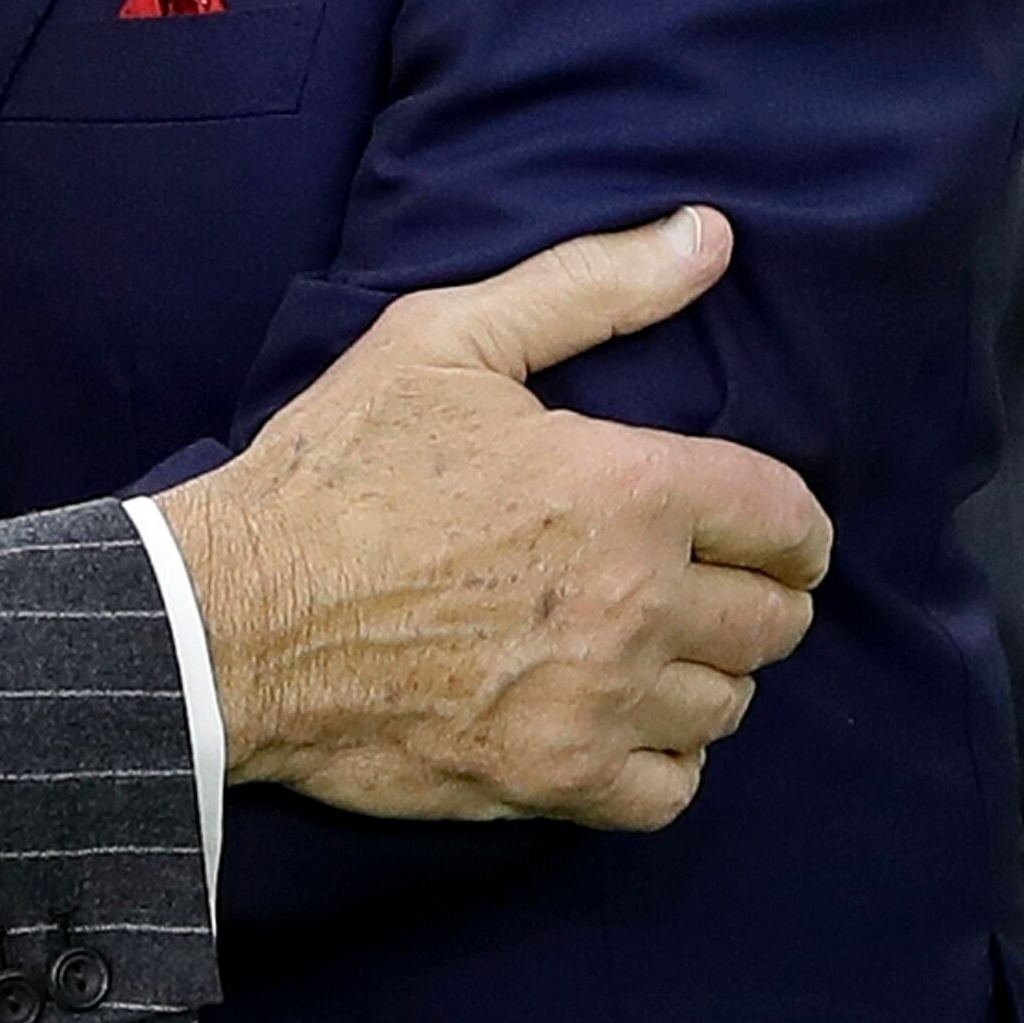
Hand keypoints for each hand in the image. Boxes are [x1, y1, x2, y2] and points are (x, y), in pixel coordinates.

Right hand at [153, 207, 830, 833]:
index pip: (786, 519)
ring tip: (645, 642)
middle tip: (697, 580)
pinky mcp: (558, 779)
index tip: (767, 529)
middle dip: (754, 594)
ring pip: (729, 704)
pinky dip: (661, 757)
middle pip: (774, 621)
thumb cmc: (336, 468)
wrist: (233, 615)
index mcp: (627, 488)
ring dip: (703, 672)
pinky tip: (613, 715)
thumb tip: (710, 234)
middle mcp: (637, 602)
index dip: (790, 522)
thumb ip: (590, 285)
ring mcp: (601, 702)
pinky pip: (674, 788)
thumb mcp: (444, 338)